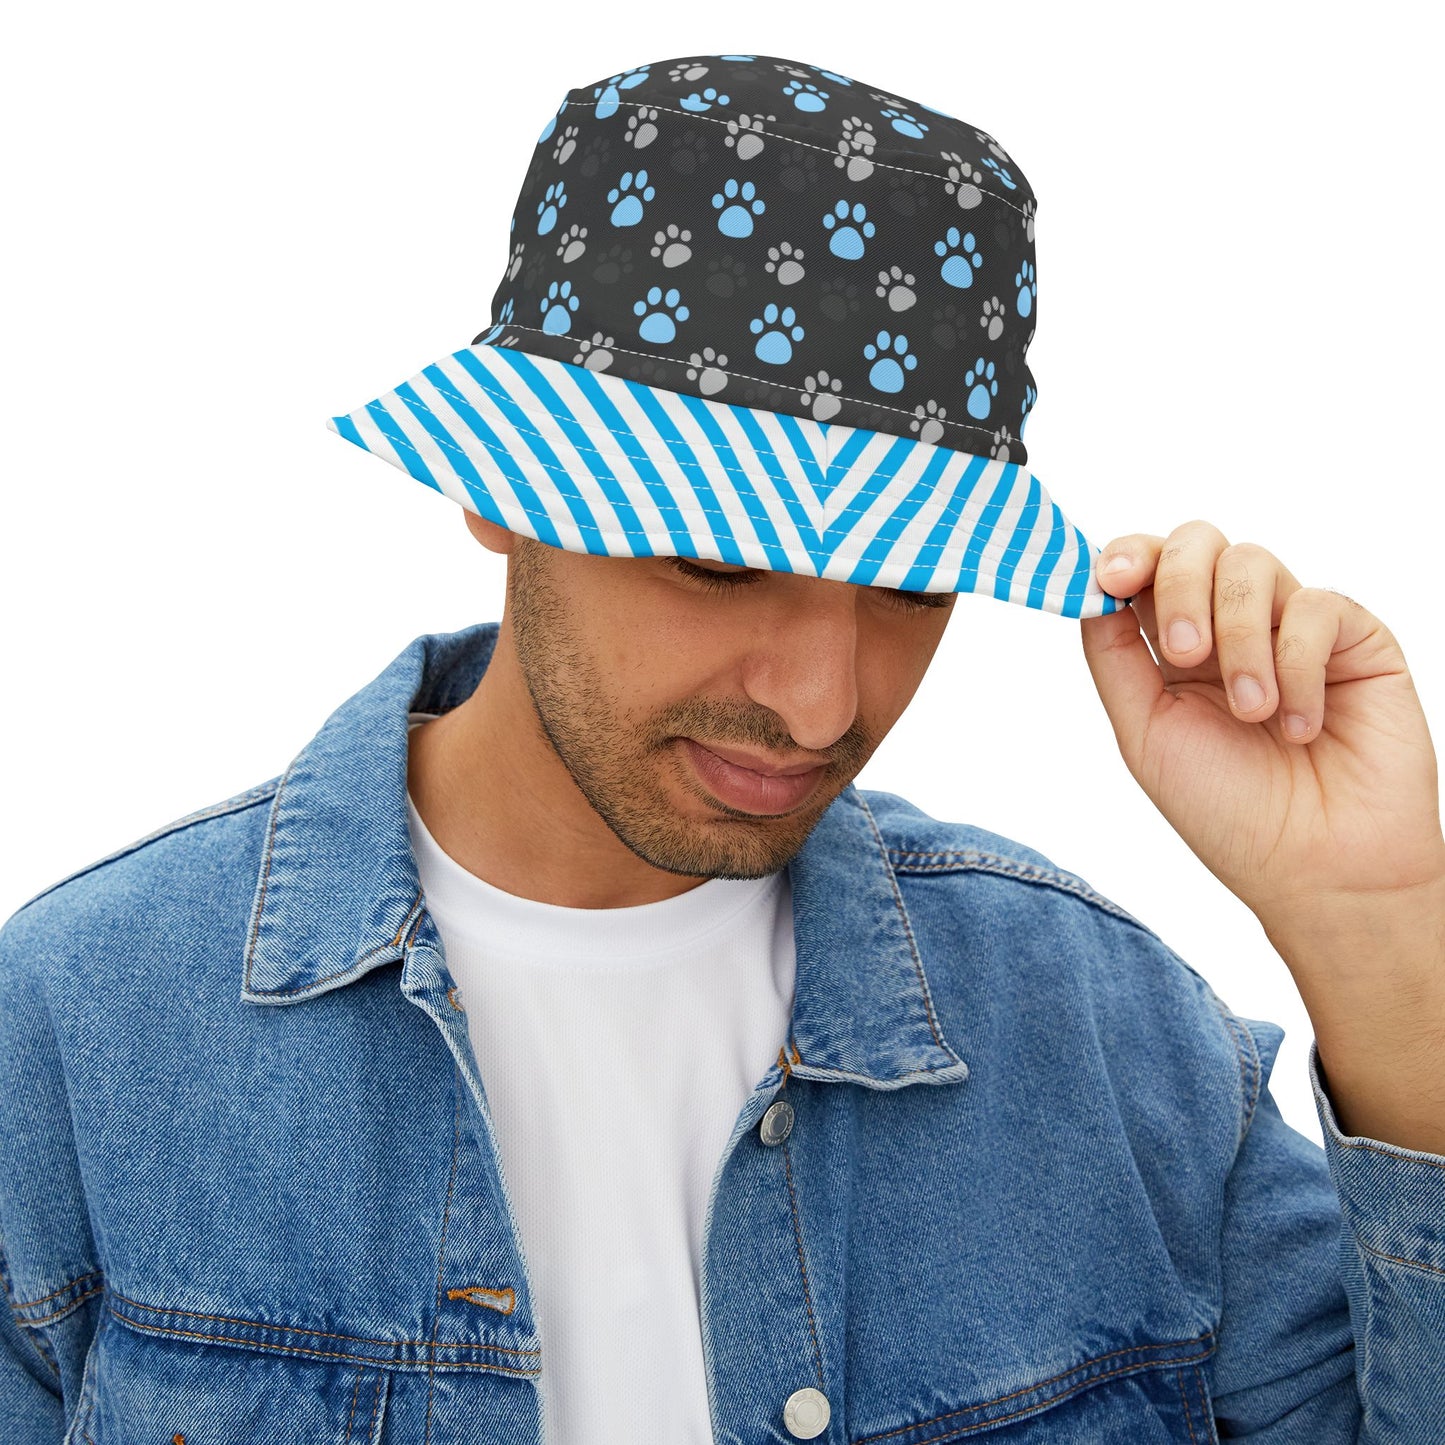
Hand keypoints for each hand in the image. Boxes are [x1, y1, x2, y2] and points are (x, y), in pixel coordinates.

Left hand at [1077, 521, 1444, 923]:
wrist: (1318, 869)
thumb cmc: (1229, 812)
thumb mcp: (1144, 731)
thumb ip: (1113, 655)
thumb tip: (1088, 588)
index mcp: (1174, 645)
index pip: (1147, 565)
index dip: (1125, 554)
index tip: (1107, 577)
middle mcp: (1232, 626)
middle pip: (1196, 542)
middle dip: (1177, 585)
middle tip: (1182, 654)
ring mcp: (1293, 626)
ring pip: (1251, 564)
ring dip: (1239, 639)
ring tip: (1251, 711)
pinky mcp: (1355, 637)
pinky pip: (1316, 605)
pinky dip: (1297, 664)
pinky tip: (1300, 727)